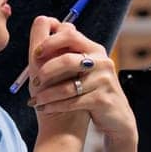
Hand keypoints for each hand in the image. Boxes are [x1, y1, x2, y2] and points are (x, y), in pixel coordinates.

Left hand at [27, 17, 137, 144]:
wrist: (116, 115)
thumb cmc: (93, 90)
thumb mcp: (84, 68)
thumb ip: (69, 53)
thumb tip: (41, 40)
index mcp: (94, 49)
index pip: (70, 35)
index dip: (50, 42)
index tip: (36, 53)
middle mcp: (101, 62)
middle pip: (68, 60)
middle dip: (47, 71)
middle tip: (35, 82)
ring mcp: (104, 81)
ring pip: (68, 87)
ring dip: (47, 94)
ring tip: (36, 100)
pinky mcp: (103, 100)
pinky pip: (73, 103)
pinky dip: (55, 106)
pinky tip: (45, 108)